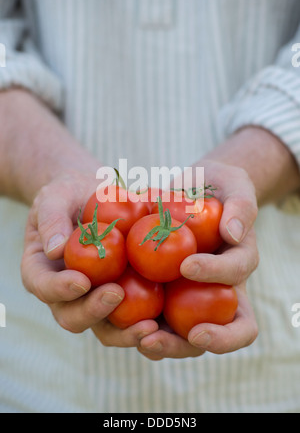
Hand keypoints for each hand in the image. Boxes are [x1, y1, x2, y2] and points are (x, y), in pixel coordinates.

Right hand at [21, 171, 158, 346]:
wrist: (92, 197)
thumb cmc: (69, 194)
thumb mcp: (56, 196)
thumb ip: (51, 218)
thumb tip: (54, 250)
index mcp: (42, 271)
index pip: (42, 286)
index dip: (58, 289)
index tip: (81, 280)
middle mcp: (66, 293)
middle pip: (72, 316)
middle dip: (93, 311)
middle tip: (117, 293)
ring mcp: (94, 299)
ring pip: (104, 328)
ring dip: (125, 333)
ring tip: (149, 326)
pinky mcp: (122, 299)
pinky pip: (132, 318)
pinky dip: (147, 325)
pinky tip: (166, 320)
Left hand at [138, 160, 258, 359]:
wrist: (192, 188)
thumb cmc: (219, 186)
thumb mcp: (236, 186)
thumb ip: (242, 207)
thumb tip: (233, 234)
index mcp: (235, 289)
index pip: (242, 323)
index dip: (225, 332)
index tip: (189, 284)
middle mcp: (211, 300)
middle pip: (201, 345)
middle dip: (177, 347)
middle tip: (150, 336)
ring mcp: (182, 297)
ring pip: (168, 338)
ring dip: (145, 341)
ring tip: (122, 330)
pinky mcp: (155, 287)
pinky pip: (141, 312)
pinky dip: (122, 315)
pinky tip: (100, 300)